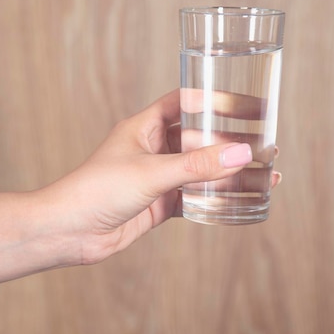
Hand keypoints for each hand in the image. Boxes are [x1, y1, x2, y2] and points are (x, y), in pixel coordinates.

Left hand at [40, 89, 280, 265]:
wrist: (68, 232)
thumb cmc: (97, 190)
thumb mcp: (152, 172)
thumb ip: (197, 166)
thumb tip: (241, 153)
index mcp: (144, 127)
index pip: (184, 103)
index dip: (213, 100)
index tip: (246, 103)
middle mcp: (152, 149)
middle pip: (198, 138)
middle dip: (229, 140)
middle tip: (264, 142)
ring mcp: (157, 178)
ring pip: (200, 171)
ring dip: (228, 172)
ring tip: (264, 171)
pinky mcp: (159, 204)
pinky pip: (195, 197)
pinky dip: (216, 198)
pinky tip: (240, 198)